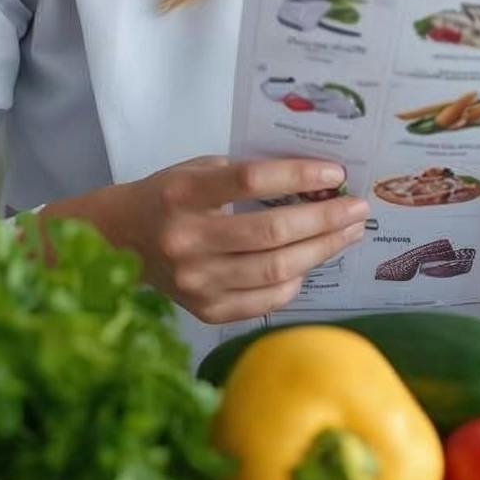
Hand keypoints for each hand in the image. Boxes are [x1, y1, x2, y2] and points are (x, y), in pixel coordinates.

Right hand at [46, 156, 367, 324]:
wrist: (120, 241)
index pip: (251, 181)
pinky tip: (311, 262)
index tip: (336, 174)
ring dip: (322, 250)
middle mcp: (187, 240)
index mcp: (185, 194)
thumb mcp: (200, 170)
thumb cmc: (170, 197)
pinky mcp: (205, 310)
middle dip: (325, 220)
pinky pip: (267, 300)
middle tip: (358, 209)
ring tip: (349, 233)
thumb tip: (317, 182)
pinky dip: (296, 280)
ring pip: (276, 270)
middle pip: (272, 233)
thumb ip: (248, 174)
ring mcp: (196, 281)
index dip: (299, 175)